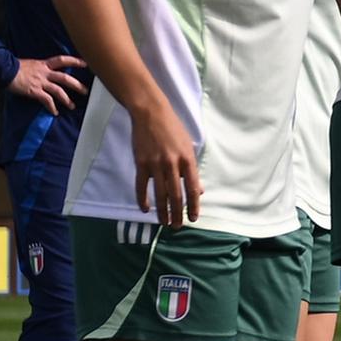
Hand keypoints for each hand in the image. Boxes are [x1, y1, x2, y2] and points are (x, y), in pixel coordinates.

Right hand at [8, 55, 84, 113]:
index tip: (85, 64)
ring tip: (72, 106)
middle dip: (77, 85)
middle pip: (65, 78)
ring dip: (66, 99)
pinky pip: (46, 100)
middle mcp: (45, 73)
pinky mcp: (34, 91)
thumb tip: (43, 72)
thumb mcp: (31, 64)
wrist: (4, 70)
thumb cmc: (14, 66)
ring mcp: (40, 82)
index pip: (63, 60)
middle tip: (85, 91)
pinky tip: (54, 112)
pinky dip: (51, 107)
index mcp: (44, 64)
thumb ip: (39, 68)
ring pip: (58, 90)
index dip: (75, 61)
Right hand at [127, 94, 202, 228]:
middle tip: (177, 227)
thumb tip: (198, 190)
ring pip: (160, 194)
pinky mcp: (141, 163)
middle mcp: (173, 164)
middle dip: (177, 213)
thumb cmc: (173, 130)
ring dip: (162, 211)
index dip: (193, 205)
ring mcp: (156, 164)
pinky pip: (141, 186)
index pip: (192, 188)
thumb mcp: (189, 147)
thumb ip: (192, 170)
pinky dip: (143, 199)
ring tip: (164, 223)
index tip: (193, 218)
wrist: (151, 114)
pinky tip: (145, 209)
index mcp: (188, 160)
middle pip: (176, 195)